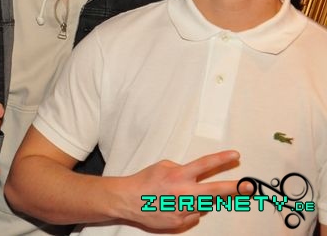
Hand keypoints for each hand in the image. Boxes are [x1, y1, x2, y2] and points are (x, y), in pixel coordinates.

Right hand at [118, 150, 247, 230]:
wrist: (128, 200)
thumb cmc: (145, 181)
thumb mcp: (163, 166)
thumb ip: (182, 169)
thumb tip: (196, 176)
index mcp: (179, 176)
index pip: (205, 165)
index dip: (222, 159)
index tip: (235, 155)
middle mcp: (184, 193)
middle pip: (216, 191)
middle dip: (235, 189)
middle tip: (249, 187)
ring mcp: (183, 210)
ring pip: (205, 205)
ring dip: (204, 200)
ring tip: (186, 194)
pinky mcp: (179, 223)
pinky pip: (193, 216)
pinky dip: (189, 210)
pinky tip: (176, 205)